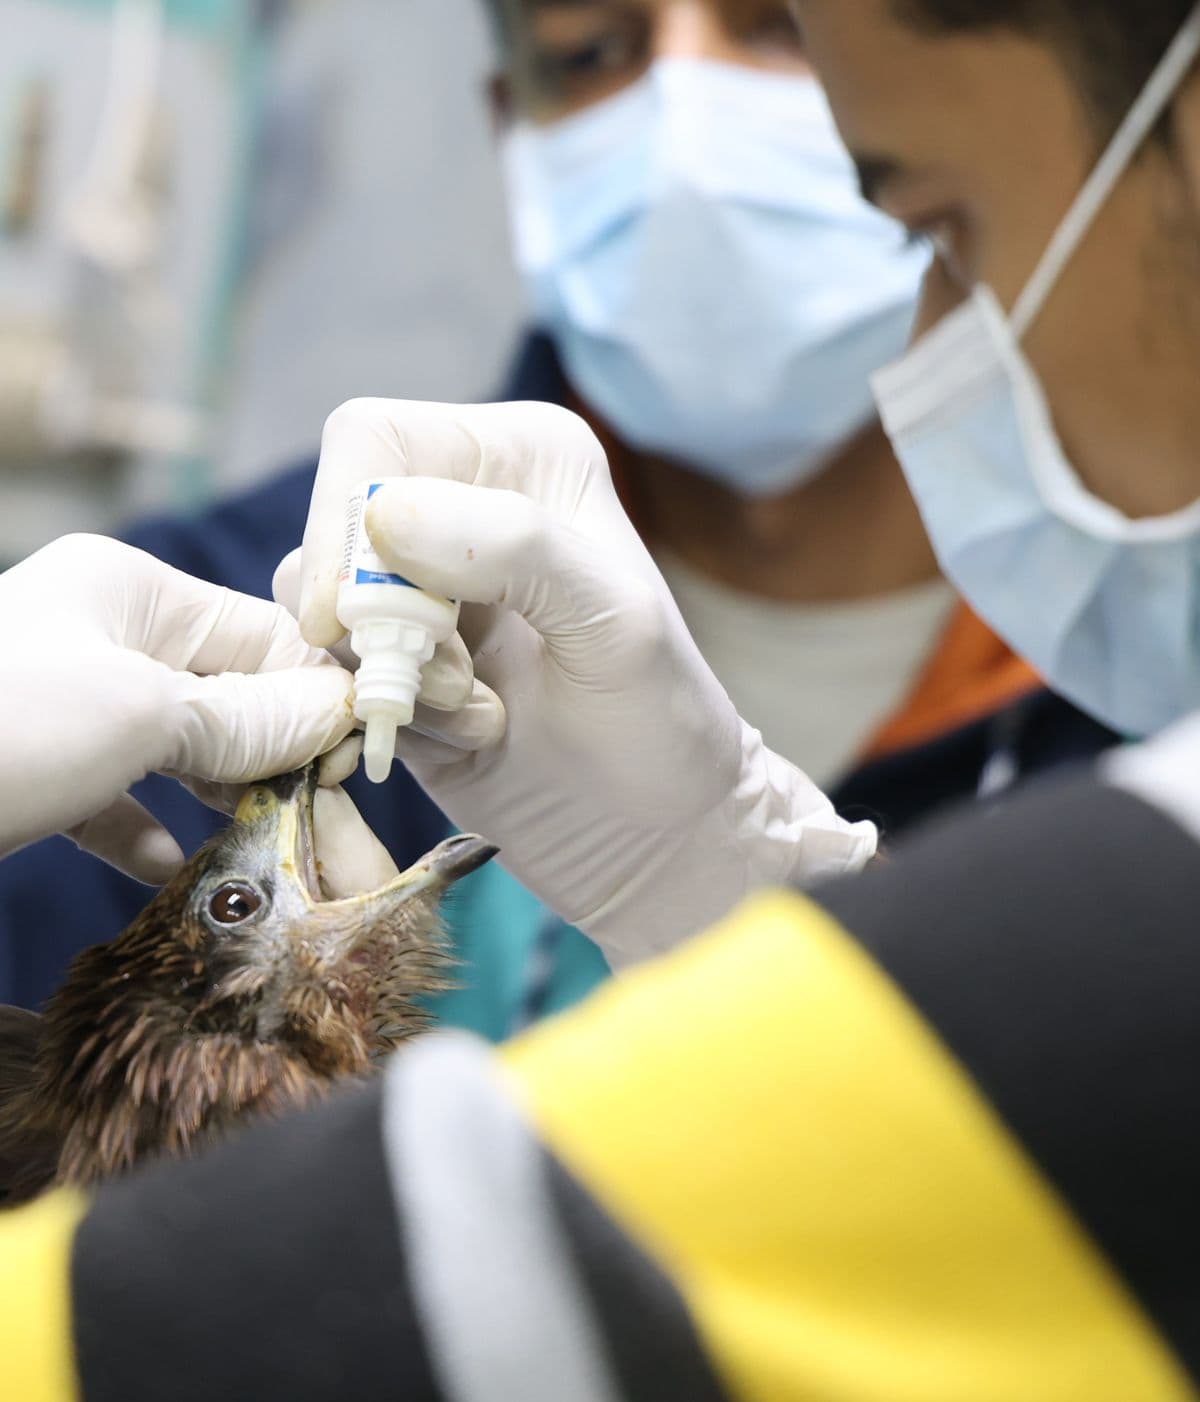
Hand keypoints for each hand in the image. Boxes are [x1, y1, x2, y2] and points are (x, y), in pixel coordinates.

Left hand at [0, 534, 355, 882]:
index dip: (316, 694)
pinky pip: (118, 795)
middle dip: (275, 752)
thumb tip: (339, 715)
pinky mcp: (38, 767)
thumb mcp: (140, 715)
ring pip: (179, 748)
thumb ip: (252, 718)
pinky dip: (151, 831)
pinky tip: (174, 865)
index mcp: (131, 590)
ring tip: (265, 840)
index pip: (263, 633)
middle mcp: (104, 634)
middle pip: (227, 693)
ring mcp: (68, 701)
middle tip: (318, 812)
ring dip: (225, 795)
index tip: (350, 762)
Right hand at [288, 399, 875, 963]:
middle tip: (455, 680)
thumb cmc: (661, 723)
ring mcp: (421, 590)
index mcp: (522, 457)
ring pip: (319, 603)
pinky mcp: (395, 665)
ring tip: (479, 710)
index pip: (372, 440)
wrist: (654, 835)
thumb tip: (384, 516)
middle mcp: (463, 506)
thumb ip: (515, 545)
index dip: (344, 518)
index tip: (353, 608)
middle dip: (375, 614)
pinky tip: (470, 736)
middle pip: (332, 524)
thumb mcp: (613, 620)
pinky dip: (385, 713)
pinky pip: (330, 672)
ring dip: (389, 672)